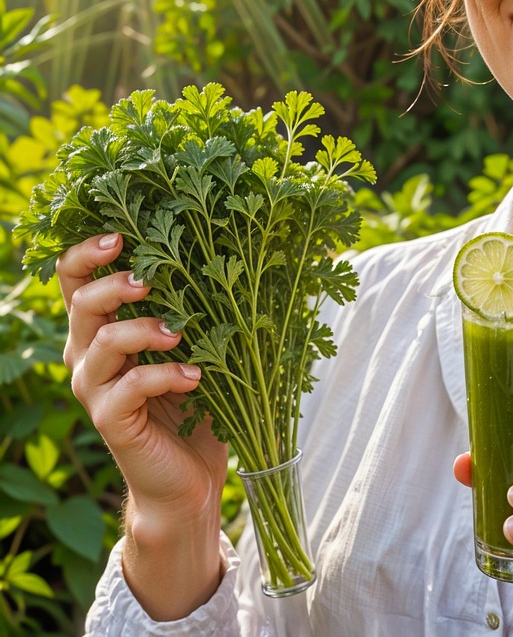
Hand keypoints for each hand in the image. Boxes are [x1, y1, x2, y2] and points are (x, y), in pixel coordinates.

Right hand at [59, 233, 227, 616]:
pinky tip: (195, 376)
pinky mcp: (111, 422)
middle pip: (80, 302)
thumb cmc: (197, 397)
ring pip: (99, 343)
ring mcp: (97, 389)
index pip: (75, 277)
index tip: (121, 233)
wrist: (188, 476)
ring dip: (142, 328)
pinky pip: (128, 389)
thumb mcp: (200, 340)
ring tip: (179, 331)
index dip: (89, 251)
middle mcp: (89, 352)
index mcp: (103, 324)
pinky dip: (164, 375)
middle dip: (113, 282)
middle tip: (149, 278)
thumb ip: (197, 301)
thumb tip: (240, 243)